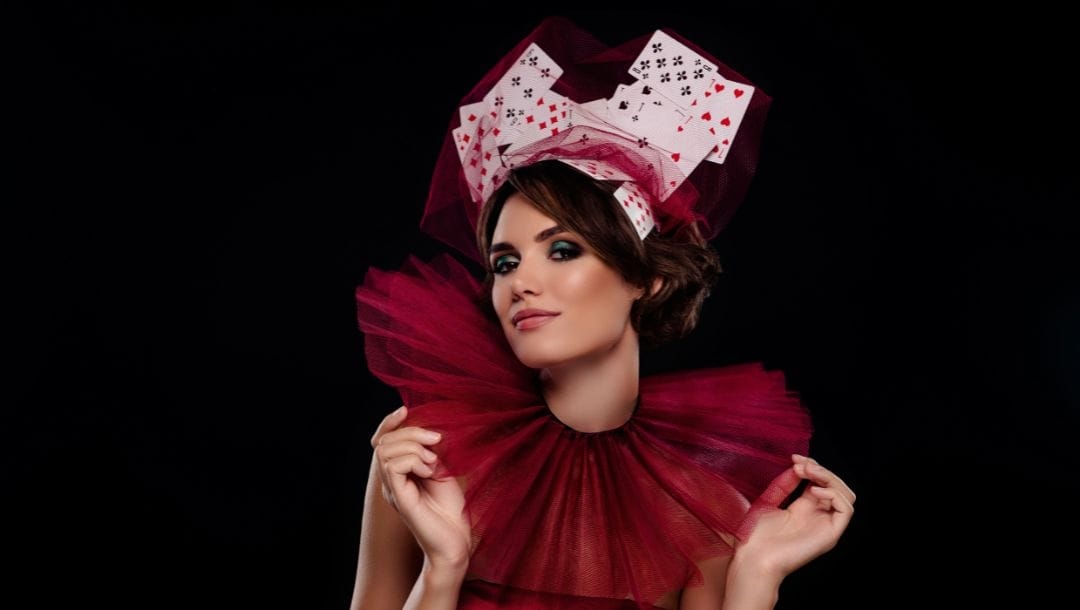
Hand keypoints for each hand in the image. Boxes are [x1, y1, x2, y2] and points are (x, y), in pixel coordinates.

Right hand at [371, 406, 470, 567]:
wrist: (456, 539)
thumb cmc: (452, 508)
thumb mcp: (442, 468)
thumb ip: (430, 449)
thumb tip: (428, 427)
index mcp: (399, 472)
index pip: (381, 440)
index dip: (389, 422)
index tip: (406, 409)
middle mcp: (391, 480)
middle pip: (384, 441)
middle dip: (410, 432)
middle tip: (436, 443)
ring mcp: (392, 489)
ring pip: (386, 450)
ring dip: (413, 447)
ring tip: (433, 462)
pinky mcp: (398, 497)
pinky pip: (393, 466)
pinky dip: (413, 460)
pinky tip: (429, 471)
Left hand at [734, 454, 855, 578]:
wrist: (752, 559)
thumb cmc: (754, 536)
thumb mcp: (768, 501)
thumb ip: (784, 484)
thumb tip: (799, 466)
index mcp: (804, 509)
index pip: (820, 482)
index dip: (812, 466)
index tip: (794, 457)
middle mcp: (818, 517)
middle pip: (836, 486)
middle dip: (822, 470)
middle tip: (801, 463)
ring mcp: (825, 526)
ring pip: (846, 495)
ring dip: (829, 478)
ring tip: (808, 473)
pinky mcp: (830, 535)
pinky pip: (845, 510)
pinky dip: (834, 495)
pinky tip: (813, 491)